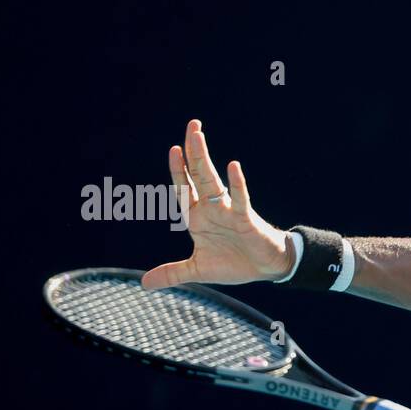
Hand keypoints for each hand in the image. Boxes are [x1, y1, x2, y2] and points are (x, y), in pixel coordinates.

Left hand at [141, 119, 292, 289]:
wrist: (266, 269)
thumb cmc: (235, 264)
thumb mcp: (198, 271)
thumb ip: (172, 273)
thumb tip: (144, 283)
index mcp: (198, 218)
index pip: (184, 189)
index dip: (178, 171)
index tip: (173, 150)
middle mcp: (212, 209)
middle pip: (198, 175)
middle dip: (193, 151)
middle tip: (192, 126)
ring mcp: (228, 211)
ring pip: (212, 180)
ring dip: (203, 158)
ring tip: (198, 135)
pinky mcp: (245, 219)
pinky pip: (240, 198)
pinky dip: (236, 184)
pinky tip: (232, 167)